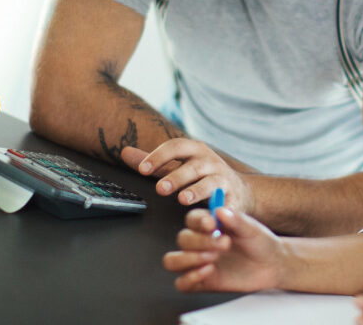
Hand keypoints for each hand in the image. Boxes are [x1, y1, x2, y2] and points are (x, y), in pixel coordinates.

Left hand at [121, 139, 253, 212]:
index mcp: (195, 150)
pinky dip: (219, 209)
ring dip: (196, 191)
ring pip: (210, 183)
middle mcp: (210, 162)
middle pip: (192, 167)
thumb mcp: (179, 165)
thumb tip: (124, 152)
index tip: (142, 169)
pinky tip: (210, 216)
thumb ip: (154, 161)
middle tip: (160, 188)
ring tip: (183, 199)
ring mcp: (223, 179)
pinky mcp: (234, 197)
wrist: (239, 190)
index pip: (176, 147)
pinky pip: (226, 203)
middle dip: (176, 177)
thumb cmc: (202, 176)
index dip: (159, 156)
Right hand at [162, 206, 282, 291]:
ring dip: (188, 259)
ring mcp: (198, 263)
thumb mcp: (252, 229)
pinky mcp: (201, 282)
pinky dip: (190, 278)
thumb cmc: (261, 243)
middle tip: (224, 243)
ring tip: (212, 259)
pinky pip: (181, 283)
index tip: (211, 224)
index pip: (192, 219)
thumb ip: (237, 220)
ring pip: (172, 261)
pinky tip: (208, 271)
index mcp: (209, 225)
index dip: (198, 221)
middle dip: (201, 241)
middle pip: (182, 239)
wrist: (272, 265)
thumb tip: (220, 210)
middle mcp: (200, 243)